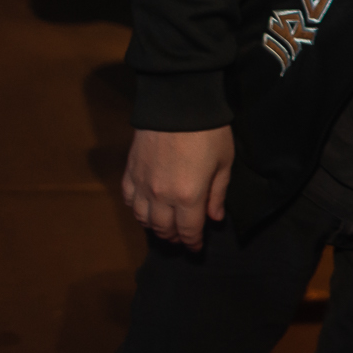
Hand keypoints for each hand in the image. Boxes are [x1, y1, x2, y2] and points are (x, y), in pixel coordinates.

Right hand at [121, 127, 233, 250]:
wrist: (176, 104)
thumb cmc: (208, 132)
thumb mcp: (224, 163)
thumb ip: (218, 193)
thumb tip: (215, 218)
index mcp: (188, 196)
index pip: (189, 230)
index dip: (193, 242)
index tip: (197, 248)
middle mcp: (160, 196)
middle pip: (164, 229)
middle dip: (174, 237)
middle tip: (182, 239)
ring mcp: (141, 185)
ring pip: (142, 218)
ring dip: (155, 227)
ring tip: (165, 228)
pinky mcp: (129, 172)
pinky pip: (128, 200)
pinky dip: (136, 210)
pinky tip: (145, 210)